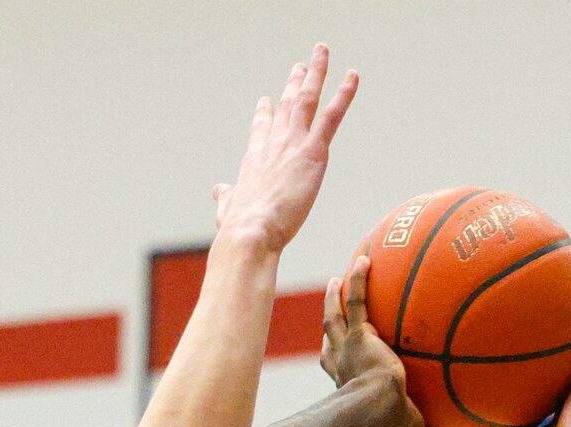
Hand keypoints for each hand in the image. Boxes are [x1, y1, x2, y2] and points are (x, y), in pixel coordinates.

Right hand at [213, 46, 358, 254]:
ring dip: (316, 72)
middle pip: (286, 105)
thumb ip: (225, 197)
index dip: (265, 113)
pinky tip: (352, 76)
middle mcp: (273, 143)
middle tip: (301, 66)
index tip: (267, 100)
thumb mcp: (227, 209)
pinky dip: (343, 94)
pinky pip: (332, 116)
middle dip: (294, 83)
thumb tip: (217, 191)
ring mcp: (293, 143)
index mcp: (254, 158)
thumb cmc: (239, 227)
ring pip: (307, 99)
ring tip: (322, 51)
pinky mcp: (313, 152)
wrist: (251, 231)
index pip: (261, 128)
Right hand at [322, 255, 453, 426]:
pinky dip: (360, 279)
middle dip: (329, 323)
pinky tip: (365, 259)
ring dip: (334, 298)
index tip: (335, 350)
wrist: (376, 410)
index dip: (335, 359)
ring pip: (335, 317)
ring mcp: (348, 348)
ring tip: (335, 280)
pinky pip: (359, 300)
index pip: (338, 369)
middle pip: (330, 339)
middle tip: (331, 308)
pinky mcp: (359, 335)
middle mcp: (343, 365)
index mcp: (350, 385)